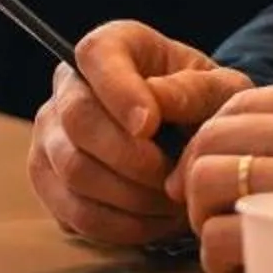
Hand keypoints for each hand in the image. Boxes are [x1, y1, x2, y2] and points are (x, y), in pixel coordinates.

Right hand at [26, 19, 253, 245]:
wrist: (197, 145)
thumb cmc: (209, 109)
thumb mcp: (221, 91)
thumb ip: (191, 92)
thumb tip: (146, 114)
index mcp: (112, 47)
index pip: (95, 56)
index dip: (118, 92)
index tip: (152, 126)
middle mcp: (69, 88)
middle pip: (78, 120)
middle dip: (131, 158)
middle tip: (172, 177)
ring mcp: (51, 137)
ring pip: (73, 171)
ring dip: (131, 196)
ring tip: (172, 201)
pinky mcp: (51, 184)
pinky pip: (75, 212)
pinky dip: (121, 225)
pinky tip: (155, 220)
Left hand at [169, 75, 272, 272]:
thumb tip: (257, 148)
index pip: (242, 102)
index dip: (211, 141)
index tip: (206, 174)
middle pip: (217, 138)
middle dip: (194, 178)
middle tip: (203, 213)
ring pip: (213, 182)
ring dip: (201, 218)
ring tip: (220, 245)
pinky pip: (228, 231)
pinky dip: (215, 254)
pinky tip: (232, 270)